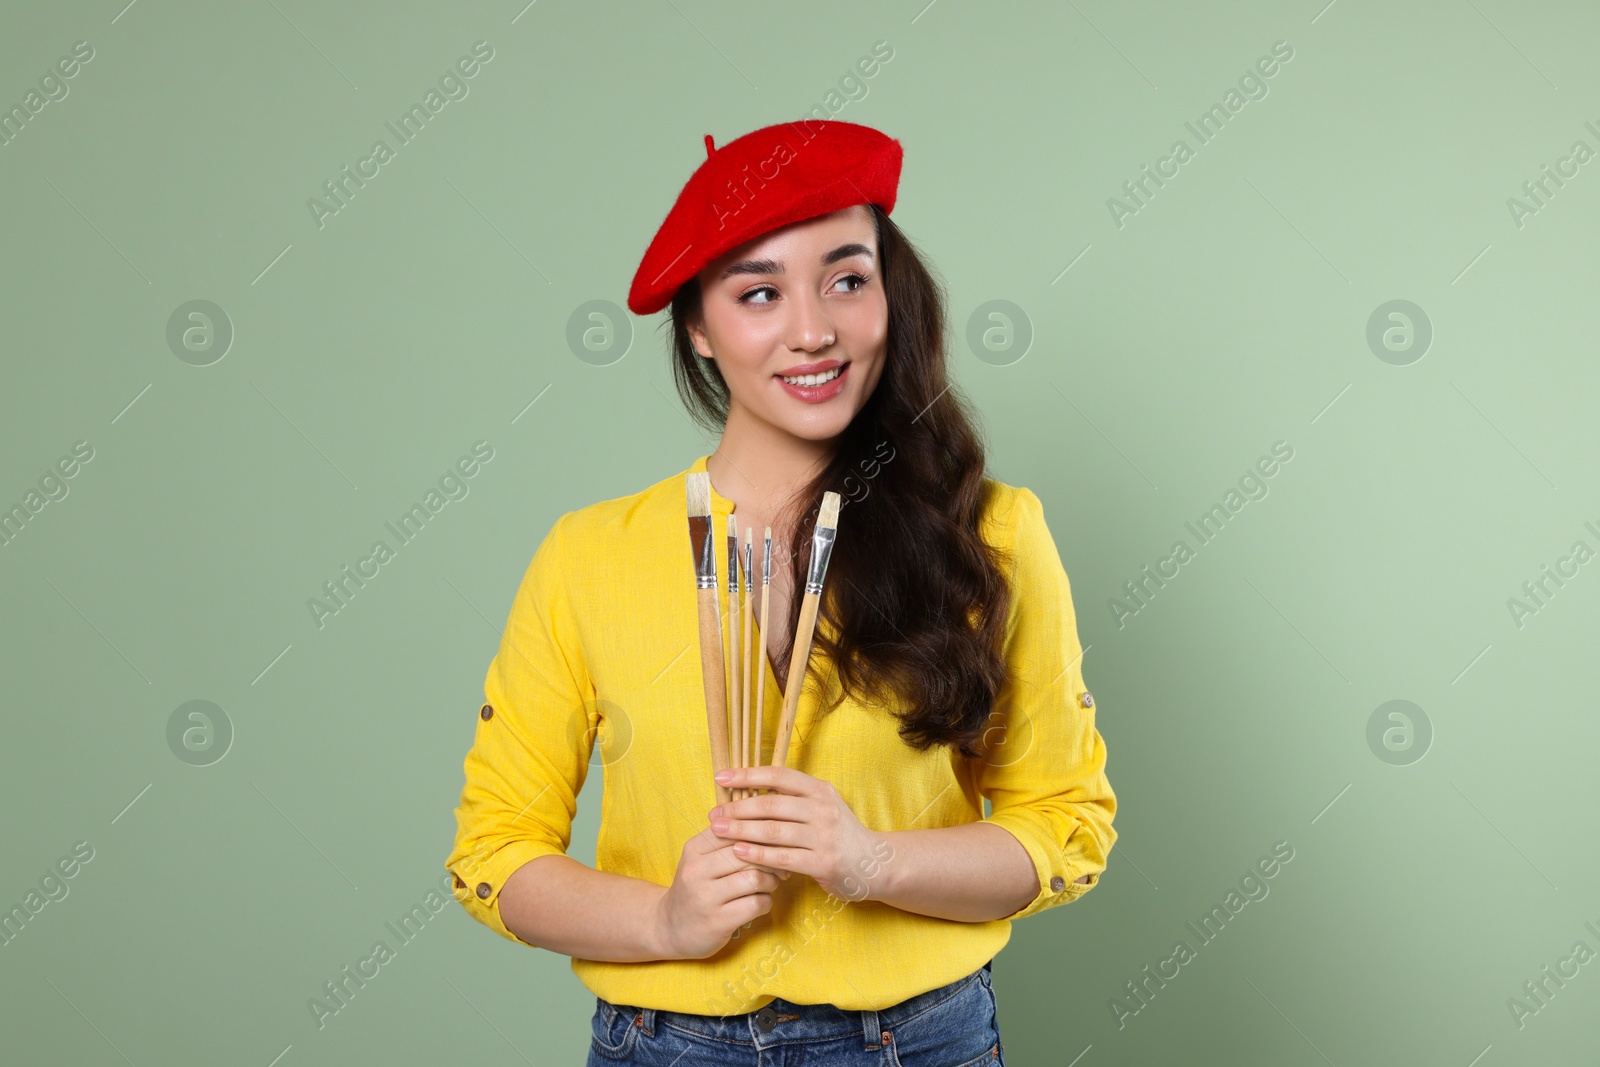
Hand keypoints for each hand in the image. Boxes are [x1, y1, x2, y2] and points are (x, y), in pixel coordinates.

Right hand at [653, 825, 788, 959]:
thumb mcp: (700, 858)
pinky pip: (756, 904)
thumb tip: (766, 828)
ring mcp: (706, 897)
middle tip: (778, 866)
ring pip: (755, 879)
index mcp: (694, 849)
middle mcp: (696, 871)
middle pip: (747, 853)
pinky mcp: (718, 921)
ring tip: (769, 884)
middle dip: (770, 859)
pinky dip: (766, 902)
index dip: (759, 833)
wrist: (670, 928)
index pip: (733, 829)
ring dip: (771, 882)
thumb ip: (727, 841)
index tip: (772, 842)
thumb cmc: (695, 888)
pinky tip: (760, 903)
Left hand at [710, 765, 893, 902]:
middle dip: (738, 808)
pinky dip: (758, 854)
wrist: (875, 864)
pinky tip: (738, 852)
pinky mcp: (823, 863)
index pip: (779, 776)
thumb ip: (792, 799)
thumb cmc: (839, 835)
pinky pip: (783, 857)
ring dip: (742, 830)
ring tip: (719, 831)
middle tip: (714, 813)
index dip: (748, 775)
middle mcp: (822, 809)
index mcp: (819, 790)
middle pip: (772, 805)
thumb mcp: (821, 807)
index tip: (721, 777)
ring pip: (774, 831)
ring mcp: (824, 836)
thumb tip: (748, 792)